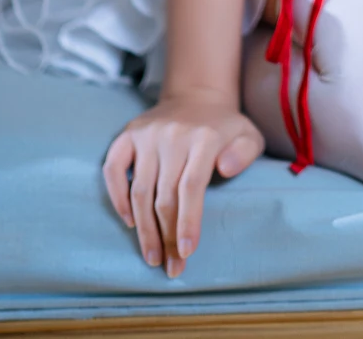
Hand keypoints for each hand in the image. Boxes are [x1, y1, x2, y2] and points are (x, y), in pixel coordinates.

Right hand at [102, 91, 263, 276]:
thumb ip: (245, 153)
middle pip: (165, 196)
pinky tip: (130, 223)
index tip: (186, 253)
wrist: (197, 95)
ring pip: (140, 190)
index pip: (191, 187)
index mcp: (204, 137)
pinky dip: (117, 199)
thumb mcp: (249, 135)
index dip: (188, 222)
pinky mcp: (128, 134)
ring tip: (152, 257)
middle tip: (171, 267)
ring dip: (144, 230)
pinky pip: (113, 170)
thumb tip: (226, 169)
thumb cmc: (224, 127)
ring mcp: (147, 134)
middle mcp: (173, 134)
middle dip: (167, 237)